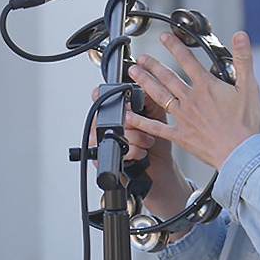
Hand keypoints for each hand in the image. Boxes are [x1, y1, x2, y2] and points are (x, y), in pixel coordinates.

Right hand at [89, 85, 192, 220]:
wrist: (159, 170)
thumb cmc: (158, 144)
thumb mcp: (157, 116)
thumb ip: (151, 100)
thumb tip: (144, 90)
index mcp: (115, 111)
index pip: (100, 96)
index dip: (107, 96)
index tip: (124, 101)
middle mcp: (105, 124)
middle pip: (108, 114)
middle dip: (132, 122)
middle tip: (144, 128)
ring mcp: (101, 140)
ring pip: (111, 131)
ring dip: (135, 138)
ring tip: (146, 142)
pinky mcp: (100, 157)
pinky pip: (112, 149)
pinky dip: (132, 151)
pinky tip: (141, 153)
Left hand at [125, 31, 259, 170]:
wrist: (241, 152)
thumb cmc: (246, 124)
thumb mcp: (250, 87)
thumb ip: (243, 59)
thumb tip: (241, 36)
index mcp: (206, 87)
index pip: (187, 60)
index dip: (174, 46)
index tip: (164, 37)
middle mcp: (191, 99)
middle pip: (167, 77)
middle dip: (153, 64)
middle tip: (141, 57)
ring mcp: (182, 117)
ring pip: (159, 95)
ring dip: (145, 82)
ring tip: (134, 73)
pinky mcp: (179, 135)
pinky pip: (156, 127)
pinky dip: (141, 121)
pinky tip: (129, 115)